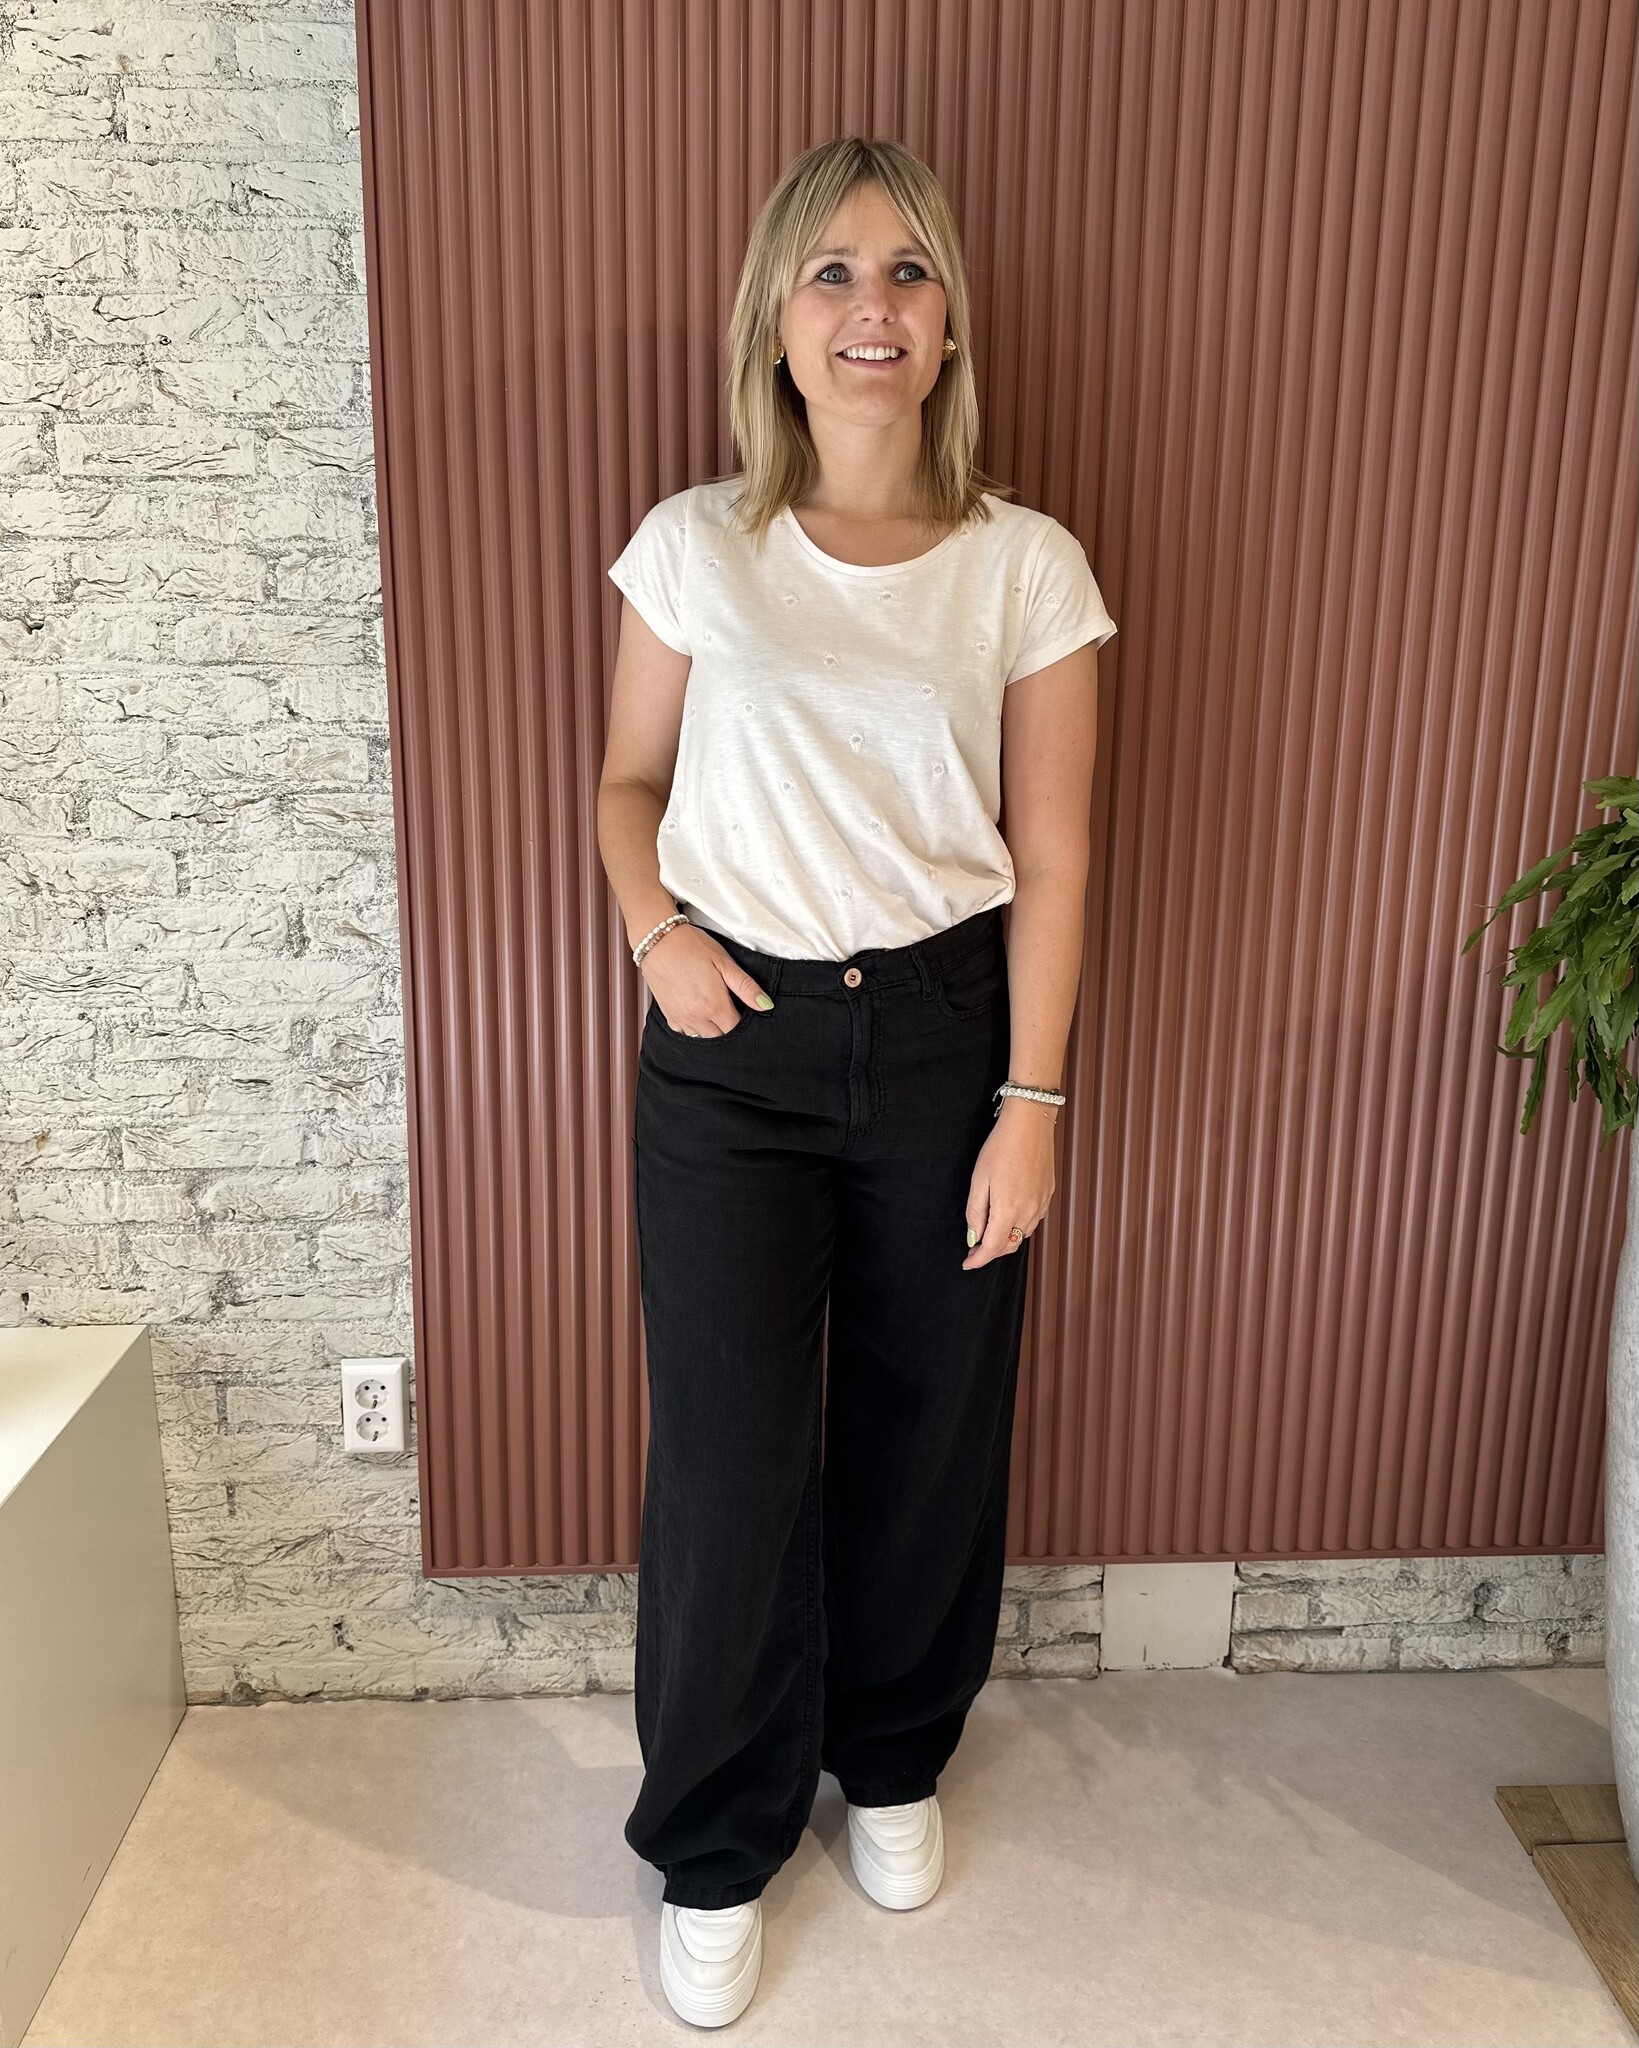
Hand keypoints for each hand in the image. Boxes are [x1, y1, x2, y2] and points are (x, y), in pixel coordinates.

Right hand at [642, 925, 772, 1036]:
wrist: (658, 940)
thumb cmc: (693, 947)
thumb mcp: (724, 962)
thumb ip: (746, 987)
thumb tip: (766, 1005)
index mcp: (714, 1006)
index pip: (736, 1030)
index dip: (744, 1025)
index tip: (745, 1013)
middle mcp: (697, 1018)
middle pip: (720, 1038)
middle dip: (728, 1030)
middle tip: (730, 1011)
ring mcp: (681, 1018)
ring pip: (702, 1038)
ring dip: (711, 1030)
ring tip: (713, 1012)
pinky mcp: (668, 1015)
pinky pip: (684, 1033)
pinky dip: (692, 1028)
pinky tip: (696, 1013)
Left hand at [962, 1096, 1055, 1267]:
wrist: (1030, 1124)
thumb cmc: (1001, 1147)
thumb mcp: (979, 1179)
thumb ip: (976, 1212)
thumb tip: (974, 1238)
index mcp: (1009, 1210)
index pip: (993, 1248)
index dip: (979, 1260)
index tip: (967, 1264)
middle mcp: (1029, 1212)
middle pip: (1009, 1245)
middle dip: (991, 1251)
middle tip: (973, 1248)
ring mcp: (1041, 1204)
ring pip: (1022, 1234)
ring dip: (1006, 1239)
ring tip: (989, 1231)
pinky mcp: (1048, 1195)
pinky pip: (1032, 1220)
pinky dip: (1019, 1226)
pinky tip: (1008, 1216)